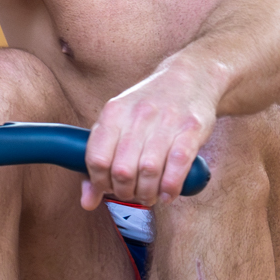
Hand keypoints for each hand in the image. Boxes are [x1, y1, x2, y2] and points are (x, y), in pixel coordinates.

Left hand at [84, 61, 218, 207]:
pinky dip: (170, 187)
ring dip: (147, 193)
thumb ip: (101, 160)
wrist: (190, 77)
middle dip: (125, 192)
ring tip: (148, 196)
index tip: (107, 188)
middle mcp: (138, 115)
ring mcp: (167, 121)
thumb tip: (87, 202)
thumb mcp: (119, 123)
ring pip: (149, 171)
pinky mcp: (192, 128)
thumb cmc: (150, 106)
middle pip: (122, 170)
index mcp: (114, 112)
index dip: (99, 183)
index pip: (96, 158)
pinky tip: (167, 193)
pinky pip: (177, 165)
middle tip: (131, 195)